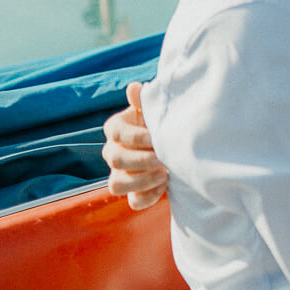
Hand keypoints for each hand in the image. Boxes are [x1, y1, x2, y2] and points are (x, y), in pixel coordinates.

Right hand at [102, 81, 169, 210]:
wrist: (177, 143)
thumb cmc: (162, 123)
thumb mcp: (155, 110)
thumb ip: (144, 101)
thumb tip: (134, 88)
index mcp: (116, 128)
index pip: (115, 132)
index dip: (134, 136)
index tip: (154, 137)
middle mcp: (113, 152)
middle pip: (114, 159)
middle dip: (140, 160)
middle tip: (162, 158)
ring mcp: (120, 174)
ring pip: (116, 184)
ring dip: (141, 181)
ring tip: (164, 173)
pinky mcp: (133, 192)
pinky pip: (133, 201)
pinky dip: (149, 196)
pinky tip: (165, 186)